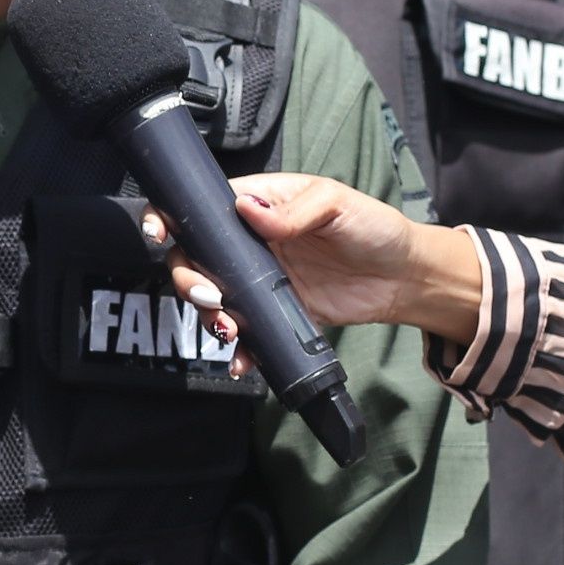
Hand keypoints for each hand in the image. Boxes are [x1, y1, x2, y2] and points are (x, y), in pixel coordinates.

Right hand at [144, 174, 479, 343]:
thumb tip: (249, 209)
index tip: (160, 233)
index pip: (200, 207)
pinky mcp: (275, 313)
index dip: (171, 217)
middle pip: (194, 258)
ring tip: (229, 329)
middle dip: (188, 279)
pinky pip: (244, 332)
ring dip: (208, 316)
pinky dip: (238, 350)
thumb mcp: (336, 204)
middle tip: (210, 296)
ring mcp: (259, 280)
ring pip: (211, 297)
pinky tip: (242, 361)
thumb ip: (293, 211)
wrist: (403, 278)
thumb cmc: (373, 227)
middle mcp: (249, 242)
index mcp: (258, 203)